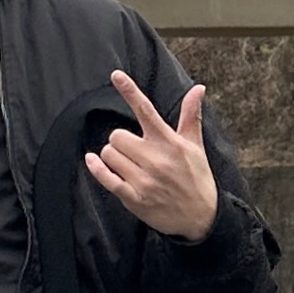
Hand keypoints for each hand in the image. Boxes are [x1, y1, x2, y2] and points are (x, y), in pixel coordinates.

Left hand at [84, 72, 218, 241]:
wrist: (201, 217)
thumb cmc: (197, 178)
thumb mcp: (195, 146)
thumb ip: (191, 117)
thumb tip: (198, 88)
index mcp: (169, 142)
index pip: (146, 110)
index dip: (130, 91)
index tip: (116, 75)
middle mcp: (156, 158)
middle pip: (117, 136)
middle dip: (121, 142)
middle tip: (133, 151)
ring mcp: (144, 179)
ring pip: (109, 155)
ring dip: (113, 158)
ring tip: (130, 166)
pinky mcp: (134, 197)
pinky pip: (107, 178)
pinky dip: (97, 169)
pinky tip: (91, 161)